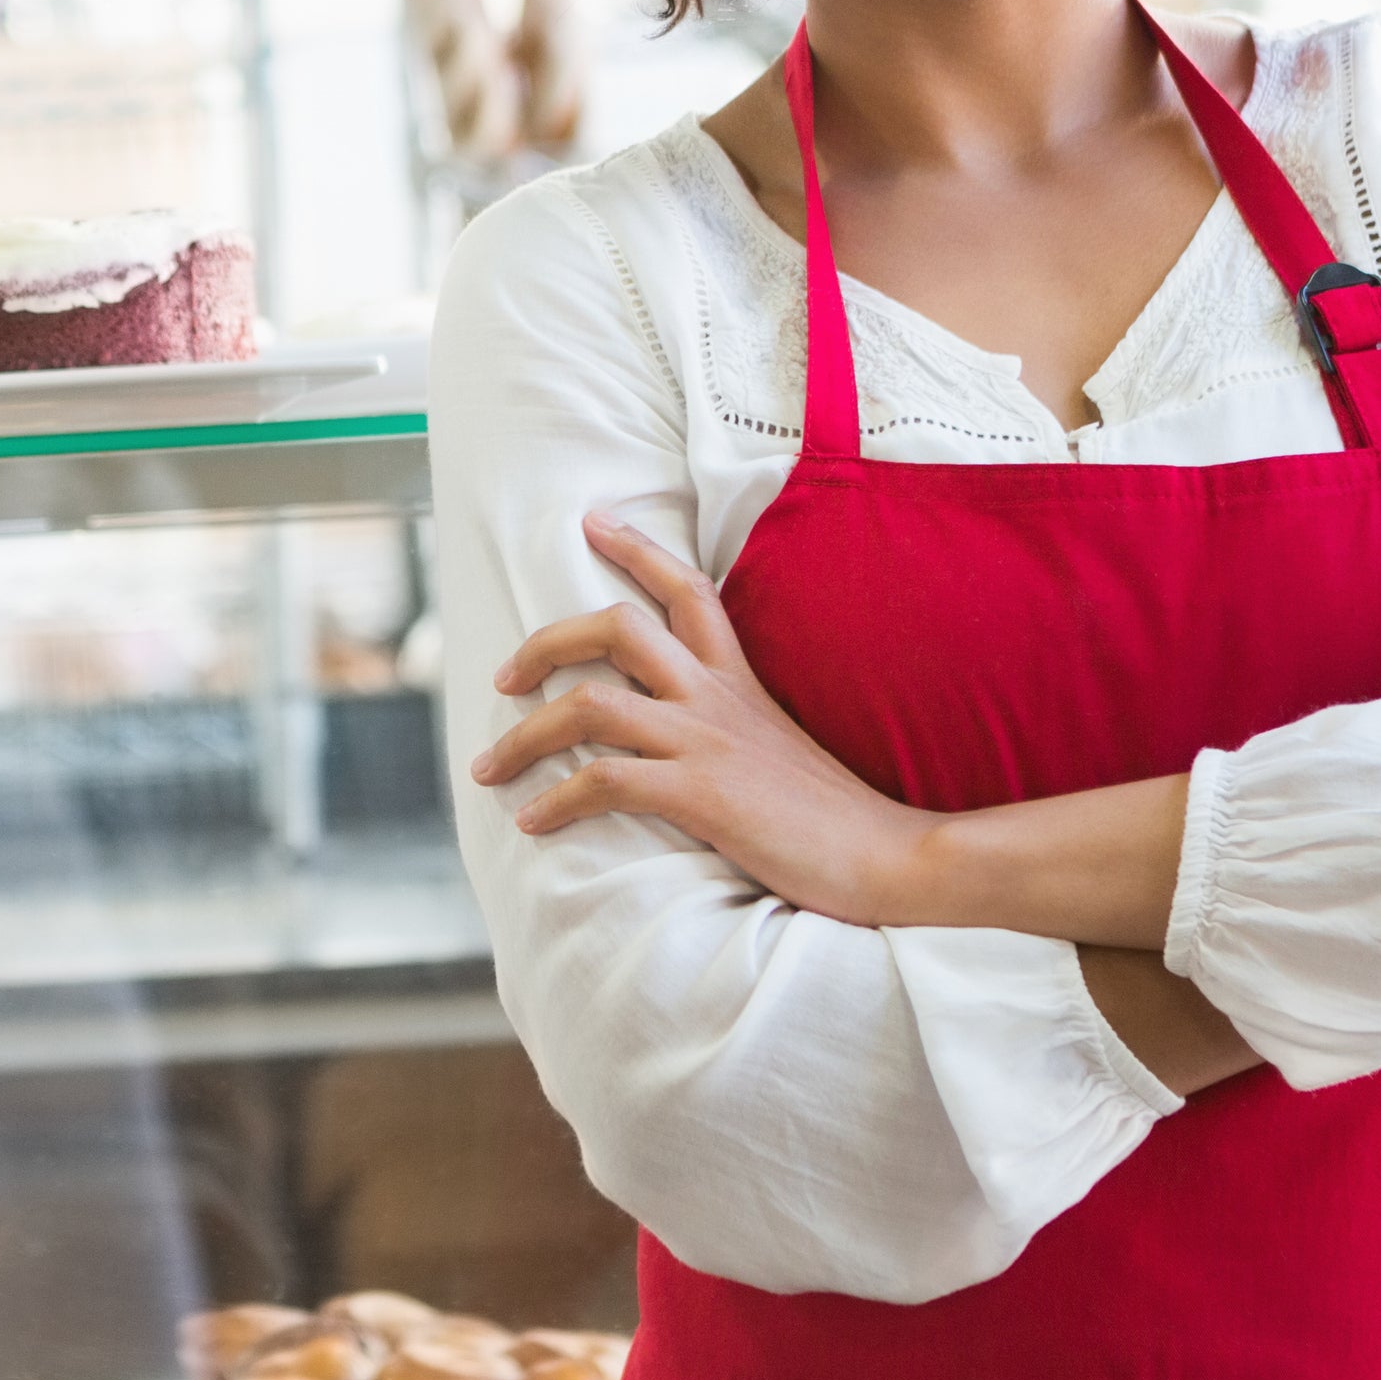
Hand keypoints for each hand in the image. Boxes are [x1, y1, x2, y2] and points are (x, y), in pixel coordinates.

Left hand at [472, 510, 941, 923]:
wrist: (891, 858)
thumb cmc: (834, 816)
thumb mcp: (777, 747)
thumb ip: (730, 728)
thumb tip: (679, 739)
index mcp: (739, 679)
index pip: (688, 588)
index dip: (636, 548)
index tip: (594, 521)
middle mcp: (717, 696)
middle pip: (617, 626)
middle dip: (545, 643)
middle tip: (502, 677)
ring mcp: (707, 740)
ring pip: (590, 705)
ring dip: (524, 737)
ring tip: (490, 769)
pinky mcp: (702, 793)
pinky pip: (604, 782)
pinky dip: (556, 801)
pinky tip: (534, 823)